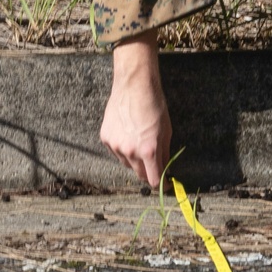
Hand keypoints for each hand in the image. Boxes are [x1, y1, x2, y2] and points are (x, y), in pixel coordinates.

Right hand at [101, 32, 171, 187]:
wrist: (134, 86)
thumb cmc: (154, 106)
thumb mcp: (166, 131)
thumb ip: (165, 153)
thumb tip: (166, 169)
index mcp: (148, 150)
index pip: (153, 179)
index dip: (160, 184)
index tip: (164, 184)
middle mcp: (130, 151)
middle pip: (139, 174)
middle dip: (148, 171)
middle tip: (154, 162)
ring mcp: (115, 145)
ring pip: (127, 163)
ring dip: (135, 160)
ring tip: (140, 141)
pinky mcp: (105, 138)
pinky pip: (116, 152)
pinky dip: (123, 149)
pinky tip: (128, 135)